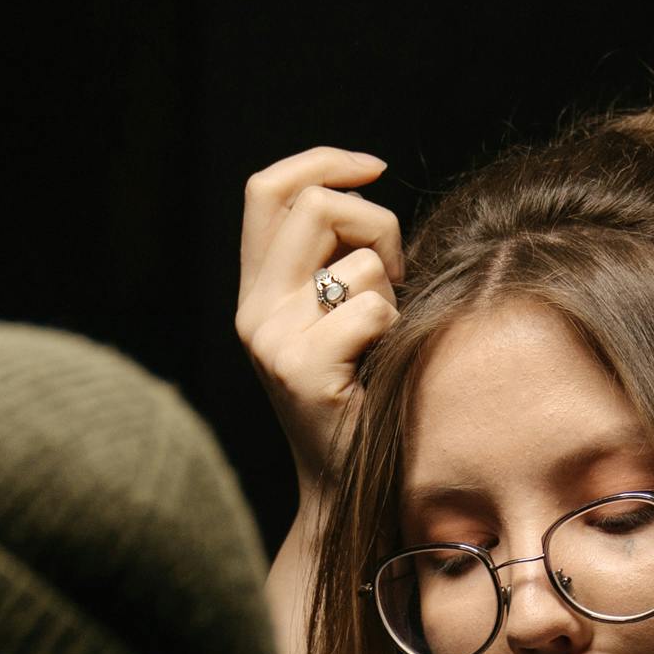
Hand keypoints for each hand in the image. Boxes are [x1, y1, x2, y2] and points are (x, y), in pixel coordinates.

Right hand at [235, 146, 402, 489]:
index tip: (376, 169)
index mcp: (257, 291)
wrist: (346, 492)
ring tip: (386, 341)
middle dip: (378, 222)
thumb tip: (366, 195)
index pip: (267, 189)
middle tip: (400, 273)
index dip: (323, 161)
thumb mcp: (337, 319)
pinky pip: (375, 310)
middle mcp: (253, 311)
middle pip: (317, 204)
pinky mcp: (304, 372)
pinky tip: (384, 368)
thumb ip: (335, 261)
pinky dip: (397, 332)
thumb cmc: (363, 399)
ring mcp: (273, 341)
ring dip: (395, 294)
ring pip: (361, 262)